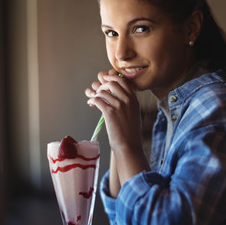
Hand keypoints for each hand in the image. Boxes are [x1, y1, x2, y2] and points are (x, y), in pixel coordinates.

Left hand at [85, 70, 149, 193]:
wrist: (129, 146)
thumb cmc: (130, 134)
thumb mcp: (134, 115)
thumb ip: (127, 104)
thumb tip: (115, 96)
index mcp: (134, 100)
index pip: (123, 81)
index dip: (113, 77)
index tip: (106, 79)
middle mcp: (128, 100)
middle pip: (112, 82)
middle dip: (102, 84)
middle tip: (97, 90)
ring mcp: (119, 106)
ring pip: (103, 91)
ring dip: (95, 93)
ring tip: (92, 98)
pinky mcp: (110, 112)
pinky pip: (97, 99)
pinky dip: (92, 100)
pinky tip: (91, 103)